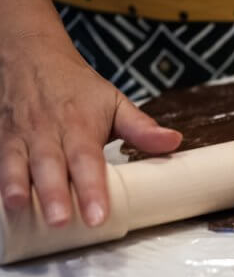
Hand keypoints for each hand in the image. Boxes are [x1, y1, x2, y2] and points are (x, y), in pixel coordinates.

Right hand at [0, 33, 181, 226]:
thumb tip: (174, 142)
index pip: (88, 160)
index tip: (99, 215)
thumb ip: (141, 128)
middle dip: (54, 194)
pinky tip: (2, 202)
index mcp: (79, 125)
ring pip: (15, 162)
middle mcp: (47, 131)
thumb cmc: (77, 87)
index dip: (93, 189)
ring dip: (17, 186)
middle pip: (50, 165)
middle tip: (61, 222)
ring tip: (20, 209)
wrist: (31, 54)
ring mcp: (19, 135)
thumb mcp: (114, 102)